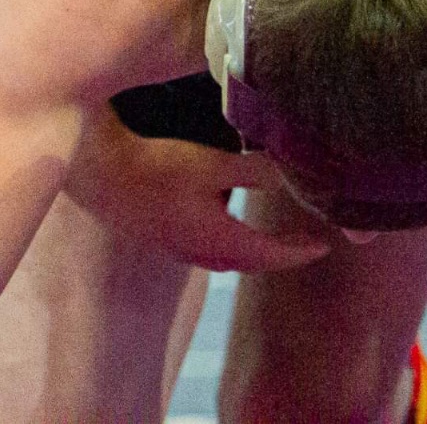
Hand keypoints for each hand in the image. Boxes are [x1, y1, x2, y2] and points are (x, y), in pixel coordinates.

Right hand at [64, 111, 330, 272]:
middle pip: (251, 261)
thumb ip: (257, 171)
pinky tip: (226, 219)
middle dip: (281, 254)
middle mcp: (200, 253)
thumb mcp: (214, 166)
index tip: (324, 246)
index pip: (271, 254)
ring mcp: (179, 249)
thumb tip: (296, 171)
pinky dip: (230, 240)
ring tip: (275, 234)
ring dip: (255, 249)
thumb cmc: (159, 168)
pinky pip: (208, 248)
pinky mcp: (164, 238)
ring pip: (228, 256)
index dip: (300, 251)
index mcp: (218, 241)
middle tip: (307, 243)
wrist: (102, 176)